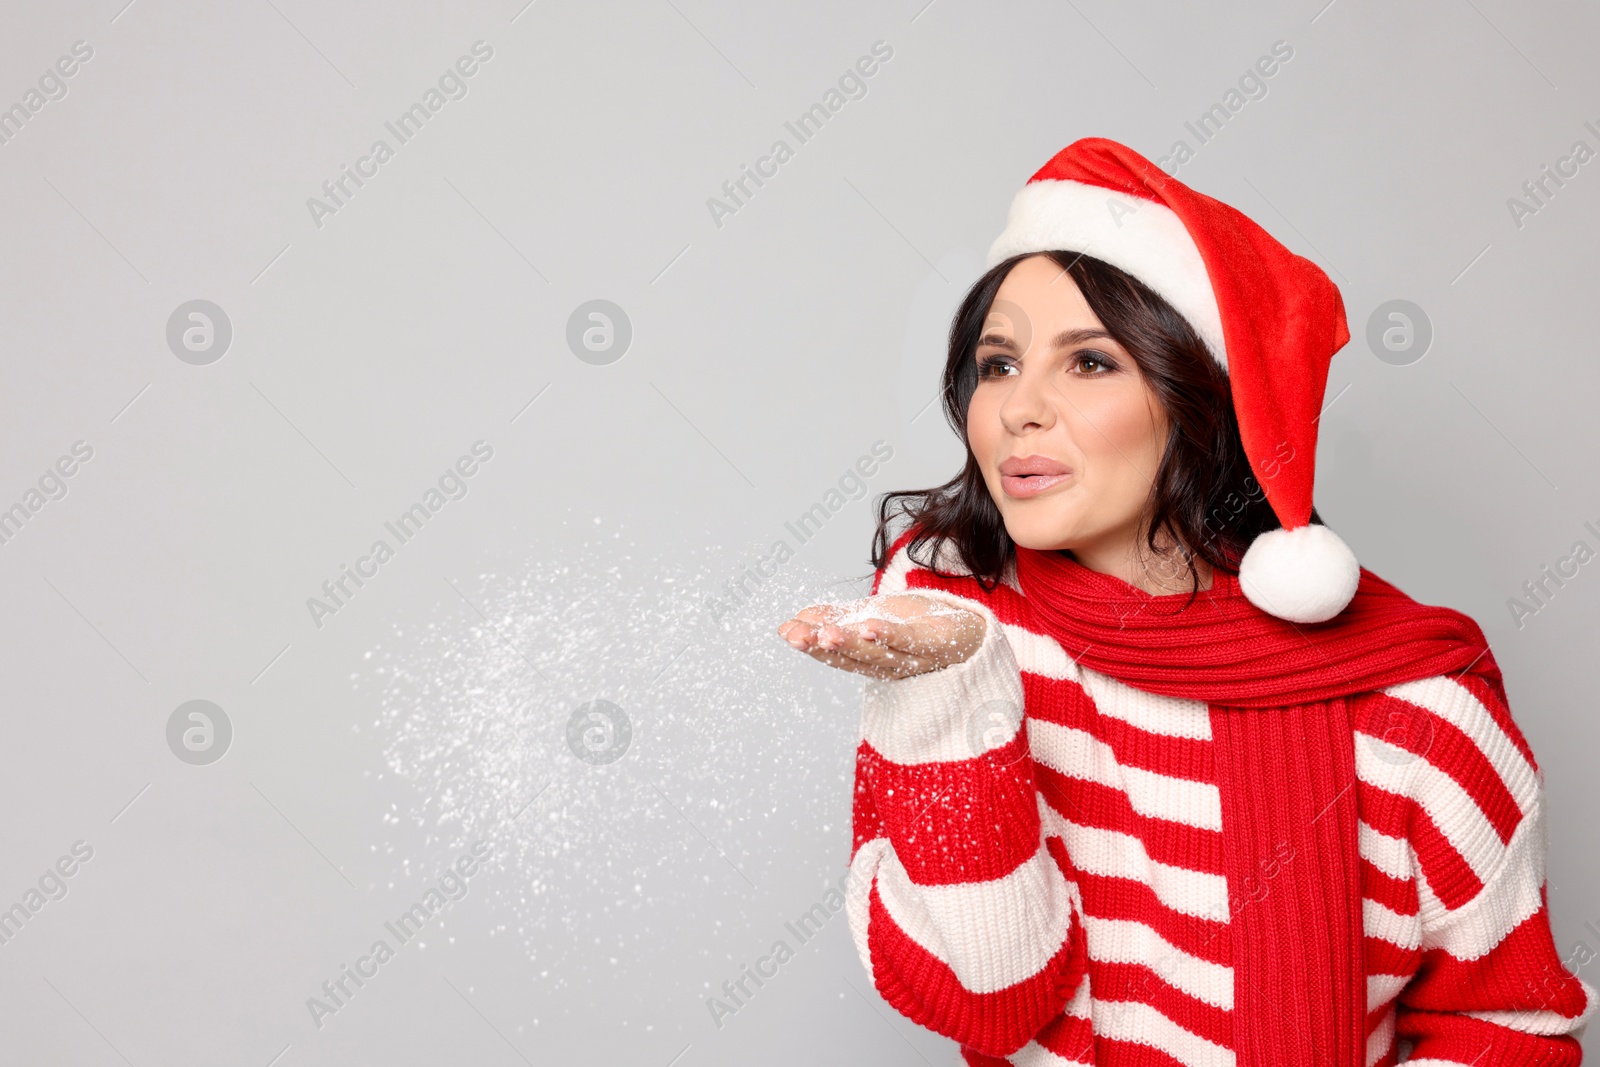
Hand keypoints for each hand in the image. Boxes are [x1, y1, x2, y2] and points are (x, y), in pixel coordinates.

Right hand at [776, 594, 985, 679]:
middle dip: (824, 647)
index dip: (811, 645)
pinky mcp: (936, 642)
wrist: (971, 630)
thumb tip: (793, 623)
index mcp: (871, 659)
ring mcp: (914, 657)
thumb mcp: (871, 616)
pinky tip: (869, 625)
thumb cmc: (917, 625)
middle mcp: (890, 665)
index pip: (837, 655)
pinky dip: (890, 635)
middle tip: (798, 636)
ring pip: (878, 654)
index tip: (786, 632)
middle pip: (853, 658)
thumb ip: (835, 620)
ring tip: (827, 633)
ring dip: (851, 644)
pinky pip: (910, 641)